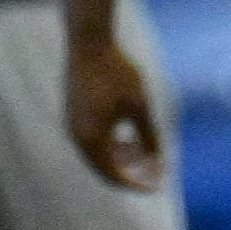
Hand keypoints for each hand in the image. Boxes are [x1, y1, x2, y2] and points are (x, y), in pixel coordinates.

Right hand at [68, 31, 167, 191]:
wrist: (89, 43)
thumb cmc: (117, 73)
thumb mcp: (139, 106)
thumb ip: (148, 135)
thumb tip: (157, 160)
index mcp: (91, 140)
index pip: (114, 175)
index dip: (136, 184)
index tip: (156, 186)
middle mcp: (77, 137)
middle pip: (104, 168)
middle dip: (130, 173)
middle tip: (154, 172)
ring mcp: (72, 126)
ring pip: (98, 154)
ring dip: (121, 159)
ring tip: (145, 156)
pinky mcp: (73, 115)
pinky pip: (92, 141)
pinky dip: (111, 145)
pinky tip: (129, 139)